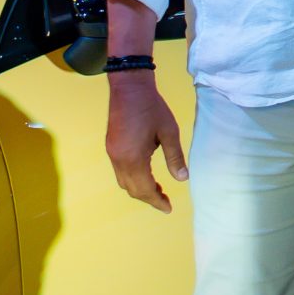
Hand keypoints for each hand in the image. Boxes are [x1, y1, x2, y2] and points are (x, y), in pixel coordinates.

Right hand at [104, 73, 187, 211]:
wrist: (129, 86)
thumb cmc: (152, 107)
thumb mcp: (169, 132)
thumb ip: (175, 157)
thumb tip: (182, 179)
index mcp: (134, 158)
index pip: (144, 189)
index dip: (157, 201)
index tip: (168, 208)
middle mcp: (119, 159)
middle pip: (132, 189)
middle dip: (148, 198)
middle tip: (165, 200)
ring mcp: (112, 153)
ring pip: (124, 181)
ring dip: (139, 189)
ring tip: (157, 189)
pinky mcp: (111, 146)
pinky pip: (120, 171)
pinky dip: (132, 178)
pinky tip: (145, 174)